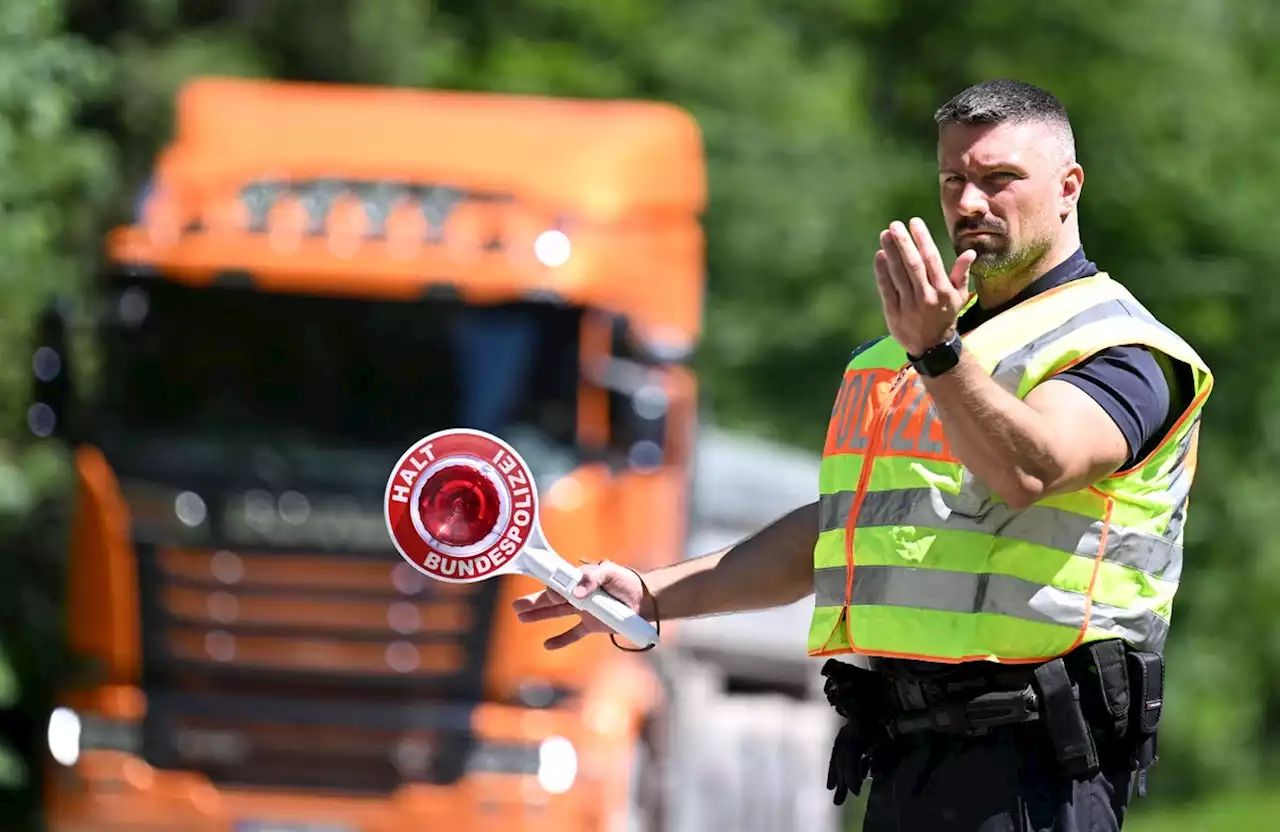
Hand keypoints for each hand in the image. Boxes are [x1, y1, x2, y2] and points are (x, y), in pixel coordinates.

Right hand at [511, 560, 646, 649]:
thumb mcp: (610, 572)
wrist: (644, 600)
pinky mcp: (591, 625)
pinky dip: (560, 640)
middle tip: (515, 606)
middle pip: (552, 599)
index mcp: (580, 579)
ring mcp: (583, 611)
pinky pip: (572, 633)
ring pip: (557, 614)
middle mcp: (578, 594)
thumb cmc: (626, 581)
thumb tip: (575, 594)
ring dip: (539, 616)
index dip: (549, 587)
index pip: (559, 582)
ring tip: (521, 618)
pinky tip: (546, 645)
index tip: (545, 592)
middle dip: (534, 602)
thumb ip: (592, 578)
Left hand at [874, 217, 976, 355]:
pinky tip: (880, 256)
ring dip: (891, 253)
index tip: (915, 223)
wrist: (932, 347)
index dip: (922, 239)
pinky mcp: (894, 313)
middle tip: (895, 225)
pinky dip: (882, 272)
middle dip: (903, 243)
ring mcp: (908, 305)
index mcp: (943, 290)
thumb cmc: (946, 316)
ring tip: (885, 235)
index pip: (931, 260)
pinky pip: (886, 289)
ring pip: (898, 275)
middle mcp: (926, 297)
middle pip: (913, 265)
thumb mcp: (959, 296)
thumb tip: (970, 252)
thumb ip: (961, 274)